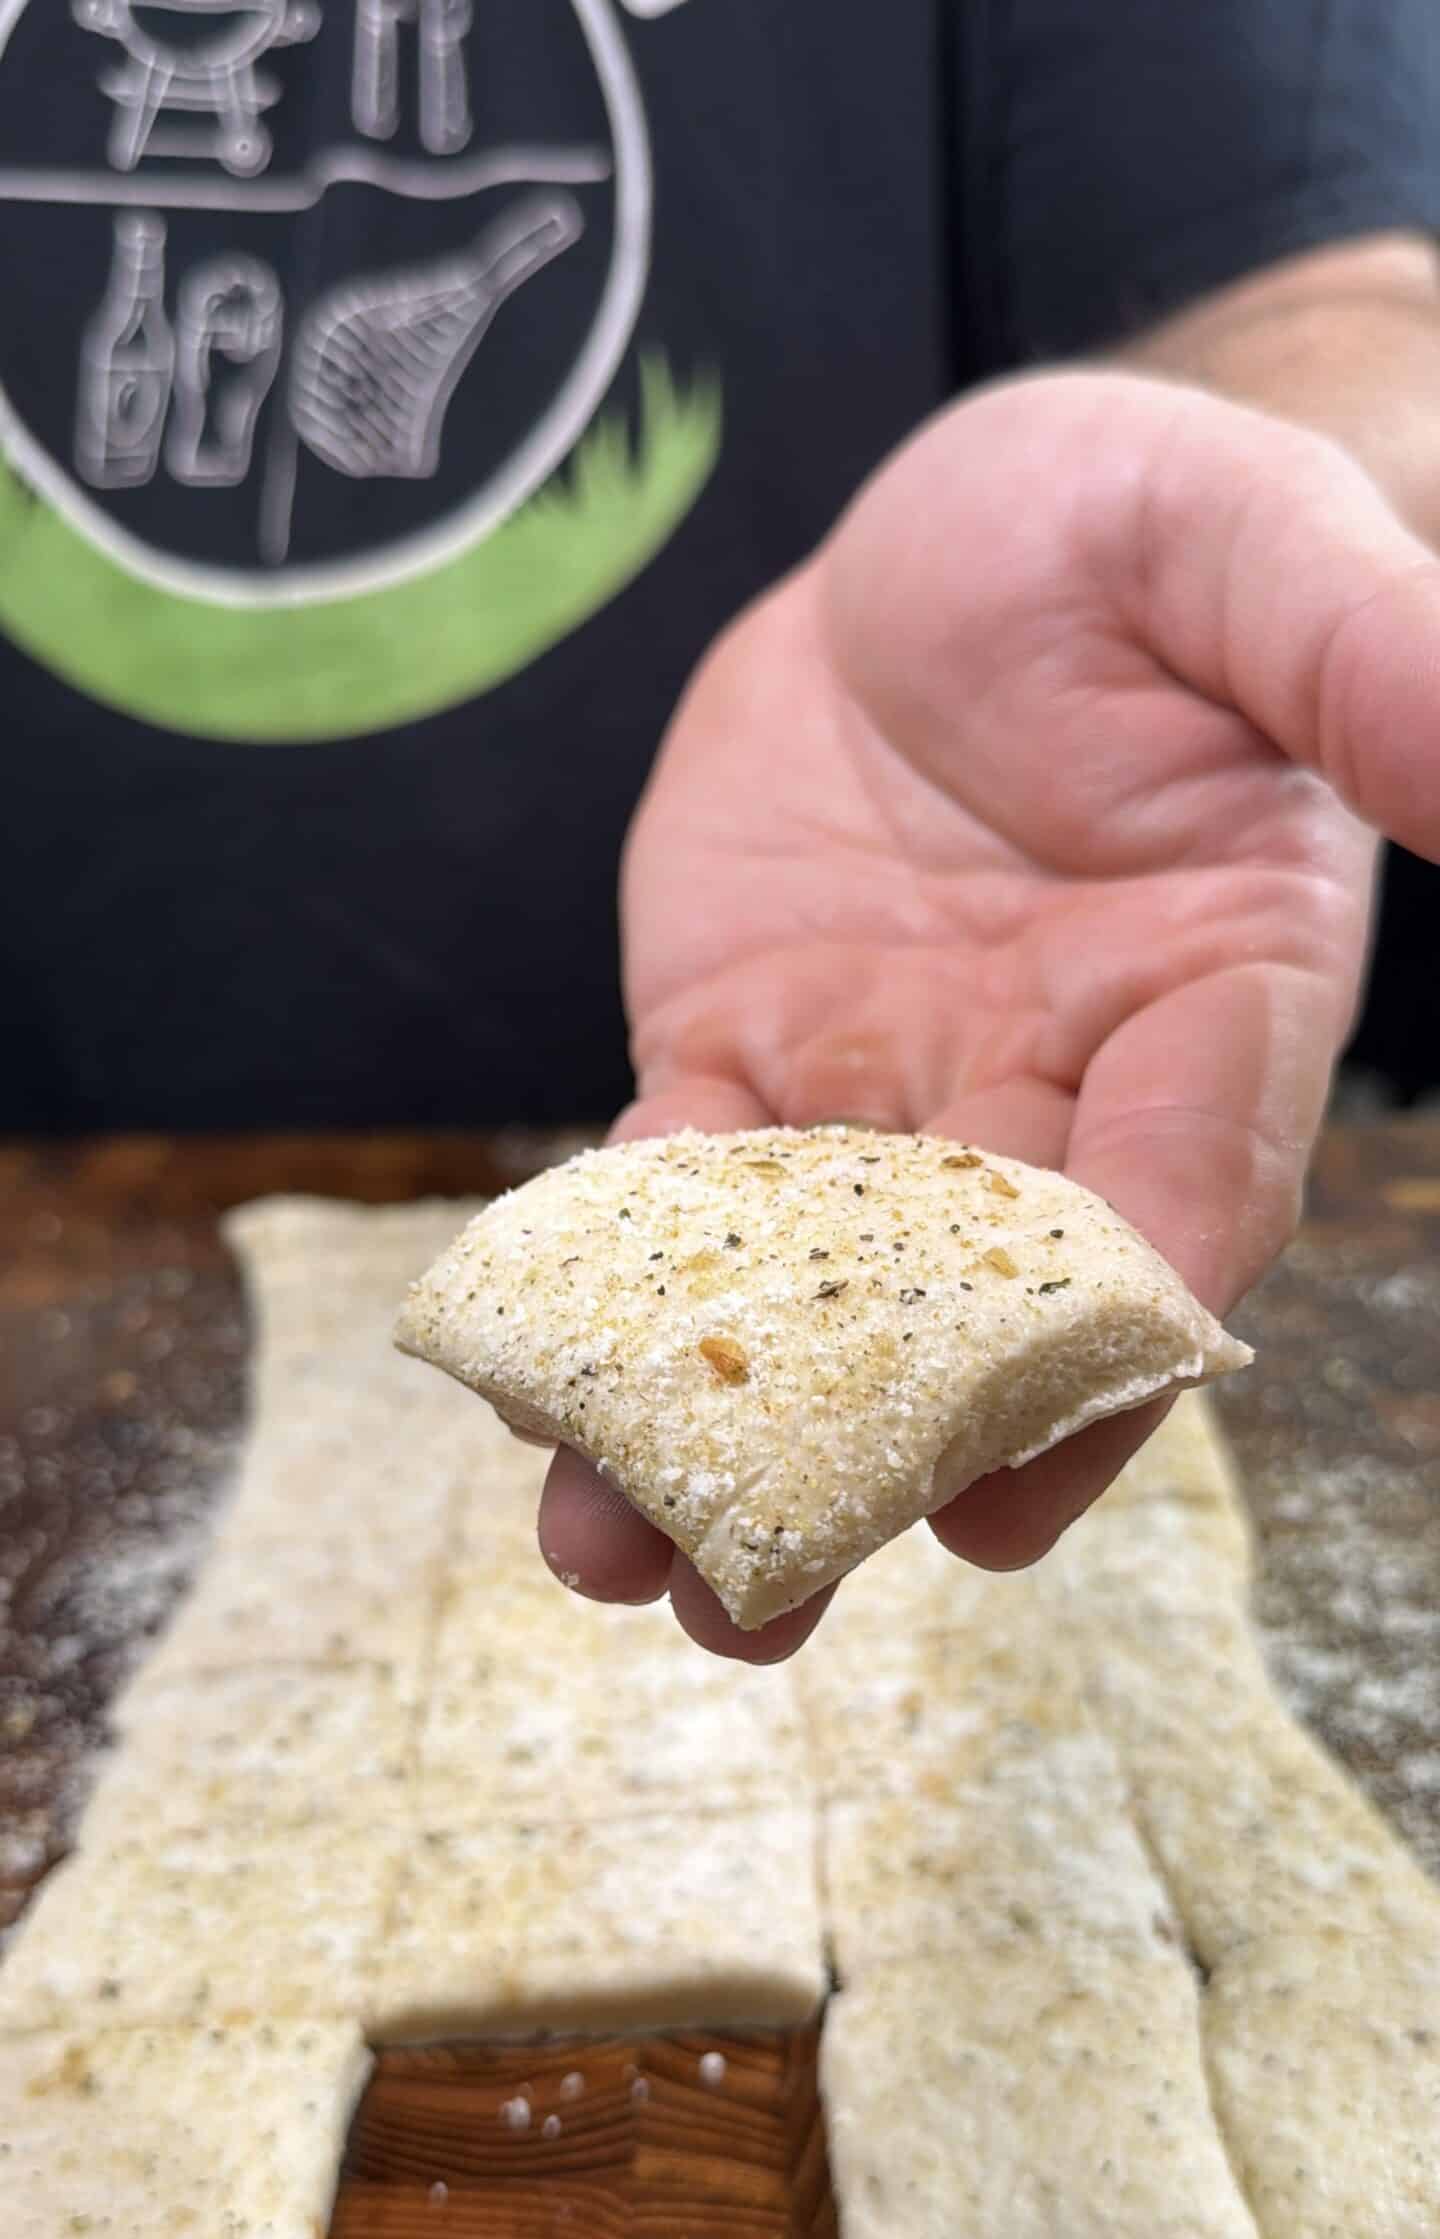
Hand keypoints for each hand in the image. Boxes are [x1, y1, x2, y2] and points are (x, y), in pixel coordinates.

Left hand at [540, 370, 1439, 1656]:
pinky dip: (607, 1285)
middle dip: (877, 1461)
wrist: (947, 537)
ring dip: (714, 1430)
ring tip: (615, 1565)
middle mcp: (1053, 1087)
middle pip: (977, 1310)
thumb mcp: (1254, 553)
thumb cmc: (1138, 530)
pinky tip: (538, 1395)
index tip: (1023, 1473)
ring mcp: (889, 1088)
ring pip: (809, 1292)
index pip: (1179, 1187)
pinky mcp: (742, 1052)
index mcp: (1209, 998)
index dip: (1108, 1335)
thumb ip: (1368, 657)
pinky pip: (673, 1184)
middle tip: (768, 1602)